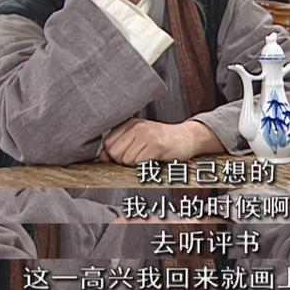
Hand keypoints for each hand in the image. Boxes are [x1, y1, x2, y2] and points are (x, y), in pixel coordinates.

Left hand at [101, 119, 223, 165]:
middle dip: (123, 161)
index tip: (127, 153)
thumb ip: (120, 144)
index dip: (113, 154)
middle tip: (139, 157)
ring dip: (136, 164)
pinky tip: (154, 160)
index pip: (107, 143)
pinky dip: (145, 167)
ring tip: (148, 157)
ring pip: (126, 160)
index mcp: (130, 123)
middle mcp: (137, 127)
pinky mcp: (156, 147)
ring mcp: (147, 136)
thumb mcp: (139, 137)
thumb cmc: (162, 140)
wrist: (187, 138)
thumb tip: (102, 157)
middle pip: (114, 153)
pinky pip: (139, 163)